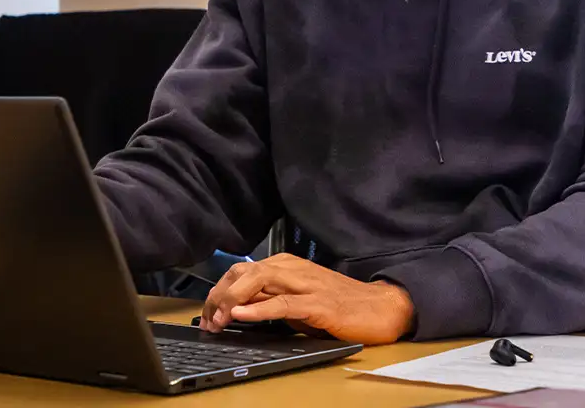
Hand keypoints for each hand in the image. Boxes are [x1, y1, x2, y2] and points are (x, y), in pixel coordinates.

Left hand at [199, 253, 414, 344]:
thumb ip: (271, 298)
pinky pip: (281, 303)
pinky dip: (258, 309)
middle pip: (244, 273)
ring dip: (232, 301)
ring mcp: (304, 283)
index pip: (241, 271)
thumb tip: (238, 309)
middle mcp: (291, 268)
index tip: (206, 312)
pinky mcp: (317, 303)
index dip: (219, 290)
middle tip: (206, 319)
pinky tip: (241, 315)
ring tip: (217, 319)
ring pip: (258, 282)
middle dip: (219, 295)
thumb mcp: (297, 298)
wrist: (378, 307)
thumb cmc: (339, 304)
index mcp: (285, 265)